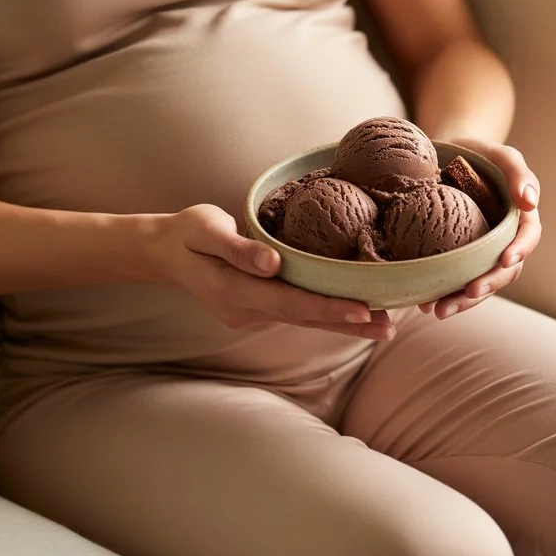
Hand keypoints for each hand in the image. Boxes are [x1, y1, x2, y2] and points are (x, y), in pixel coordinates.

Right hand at [147, 205, 394, 338]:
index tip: (362, 309)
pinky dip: (326, 314)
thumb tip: (273, 263)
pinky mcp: (259, 310)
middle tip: (388, 326)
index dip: (327, 308)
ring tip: (384, 326)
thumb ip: (238, 248)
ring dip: (342, 323)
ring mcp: (252, 315)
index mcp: (233, 291)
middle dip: (346, 322)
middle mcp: (246, 310)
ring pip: (303, 320)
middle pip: (304, 319)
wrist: (167, 251)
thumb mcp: (205, 230)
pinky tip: (355, 313)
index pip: (289, 303)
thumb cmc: (188, 233)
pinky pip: (297, 313)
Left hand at [418, 138, 541, 318]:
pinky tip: (424, 304)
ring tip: (439, 311)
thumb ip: (518, 173)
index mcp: (521, 221)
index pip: (527, 240)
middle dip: (487, 286)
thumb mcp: (502, 154)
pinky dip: (441, 294)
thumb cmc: (481, 154)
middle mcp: (504, 243)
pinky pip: (454, 281)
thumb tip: (530, 202)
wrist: (450, 156)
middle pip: (502, 272)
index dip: (519, 251)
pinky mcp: (458, 259)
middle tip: (467, 293)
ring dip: (462, 301)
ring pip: (478, 283)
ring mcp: (481, 254)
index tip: (505, 260)